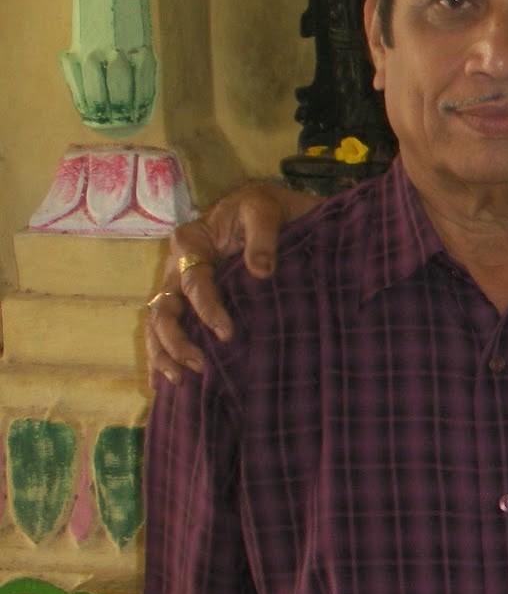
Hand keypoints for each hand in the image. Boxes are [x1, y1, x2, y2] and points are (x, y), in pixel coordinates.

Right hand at [145, 183, 316, 383]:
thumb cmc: (264, 209)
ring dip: (164, 354)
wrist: (266, 209)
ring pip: (156, 324)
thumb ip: (263, 237)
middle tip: (201, 367)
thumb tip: (261, 271)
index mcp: (191, 242)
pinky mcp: (184, 300)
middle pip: (163, 309)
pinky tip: (163, 384)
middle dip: (177, 342)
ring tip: (181, 382)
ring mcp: (176, 285)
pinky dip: (160, 355)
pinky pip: (163, 330)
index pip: (194, 283)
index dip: (208, 310)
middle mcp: (176, 266)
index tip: (228, 334)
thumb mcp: (266, 211)